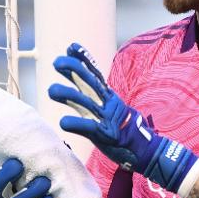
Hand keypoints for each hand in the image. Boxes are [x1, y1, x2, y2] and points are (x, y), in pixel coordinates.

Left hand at [49, 43, 198, 196]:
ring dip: (68, 95)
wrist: (147, 151)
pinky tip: (63, 122)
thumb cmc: (126, 132)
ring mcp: (107, 119)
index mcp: (110, 98)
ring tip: (51, 90)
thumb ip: (96, 99)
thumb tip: (82, 86)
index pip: (96, 74)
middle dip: (74, 70)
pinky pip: (89, 128)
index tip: (71, 47)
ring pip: (86, 103)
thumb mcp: (114, 110)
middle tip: (57, 62)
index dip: (84, 59)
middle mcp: (109, 104)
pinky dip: (76, 123)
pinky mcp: (106, 135)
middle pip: (90, 82)